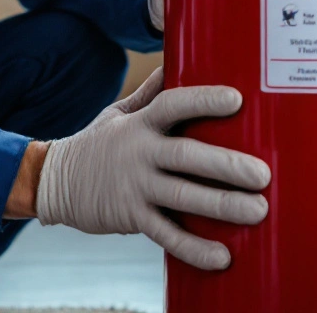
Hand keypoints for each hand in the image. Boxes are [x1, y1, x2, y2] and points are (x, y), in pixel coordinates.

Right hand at [36, 67, 269, 269]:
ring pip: (183, 197)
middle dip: (226, 165)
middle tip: (262, 174)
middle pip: (187, 156)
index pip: (173, 104)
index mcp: (140, 124)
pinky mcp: (131, 217)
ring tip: (258, 210)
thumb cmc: (97, 143)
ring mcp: (135, 187)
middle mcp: (139, 153)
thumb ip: (151, 93)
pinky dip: (195, 248)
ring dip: (222, 205)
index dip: (203, 100)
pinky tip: (223, 257)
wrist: (54, 182)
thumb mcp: (119, 112)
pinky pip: (167, 235)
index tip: (236, 99)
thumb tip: (175, 60)